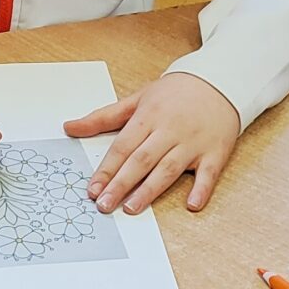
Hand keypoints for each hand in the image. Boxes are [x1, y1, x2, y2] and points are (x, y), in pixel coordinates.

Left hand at [65, 72, 241, 214]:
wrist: (219, 81)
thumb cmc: (175, 93)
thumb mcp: (138, 99)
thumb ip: (103, 117)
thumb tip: (69, 127)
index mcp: (149, 116)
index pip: (123, 146)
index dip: (106, 169)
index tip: (92, 189)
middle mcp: (169, 130)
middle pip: (142, 160)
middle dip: (121, 184)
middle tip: (104, 205)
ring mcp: (193, 142)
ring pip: (169, 169)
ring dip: (150, 190)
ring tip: (132, 208)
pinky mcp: (215, 152)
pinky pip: (209, 173)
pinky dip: (202, 189)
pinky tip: (192, 204)